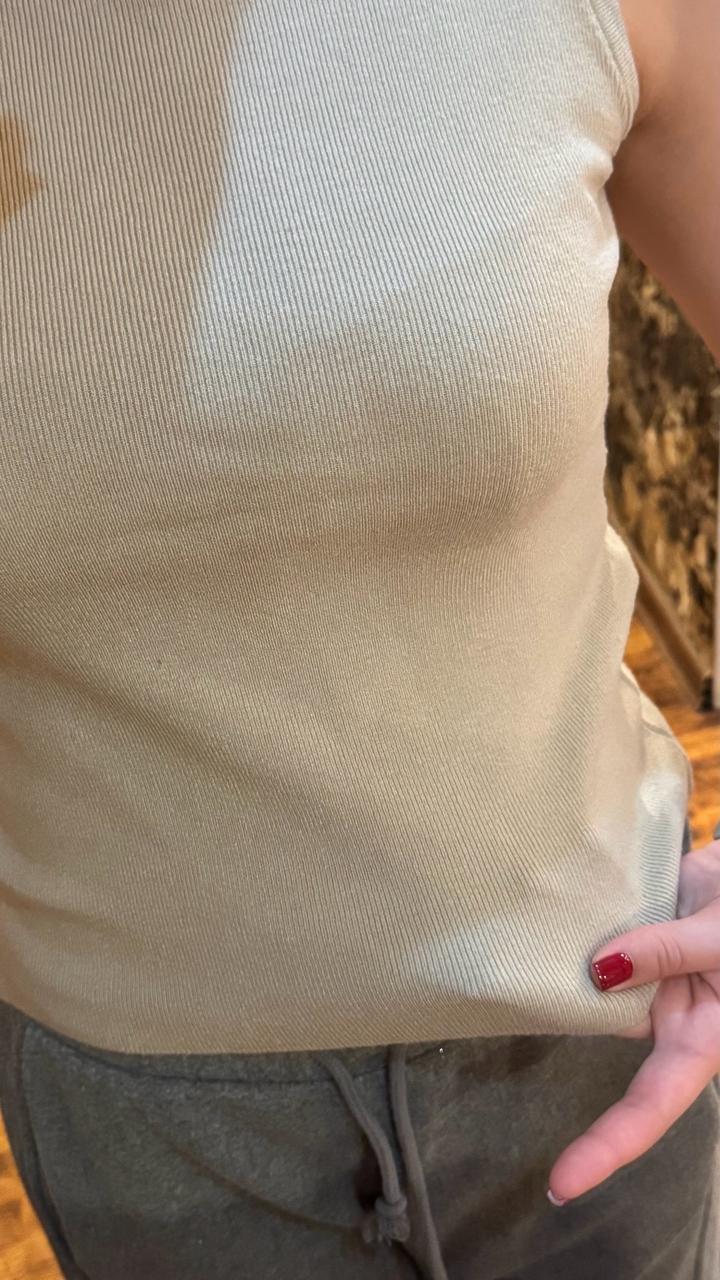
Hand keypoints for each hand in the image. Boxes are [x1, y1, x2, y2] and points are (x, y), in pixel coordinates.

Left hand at [548, 833, 719, 1204]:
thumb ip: (670, 952)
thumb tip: (600, 971)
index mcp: (702, 1036)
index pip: (650, 1106)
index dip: (607, 1147)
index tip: (560, 1184)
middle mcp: (670, 1011)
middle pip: (605, 1033)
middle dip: (558, 1015)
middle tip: (503, 989)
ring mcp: (653, 970)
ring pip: (594, 978)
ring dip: (562, 959)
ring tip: (513, 940)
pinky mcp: (642, 931)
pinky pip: (599, 933)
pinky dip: (574, 923)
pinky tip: (543, 906)